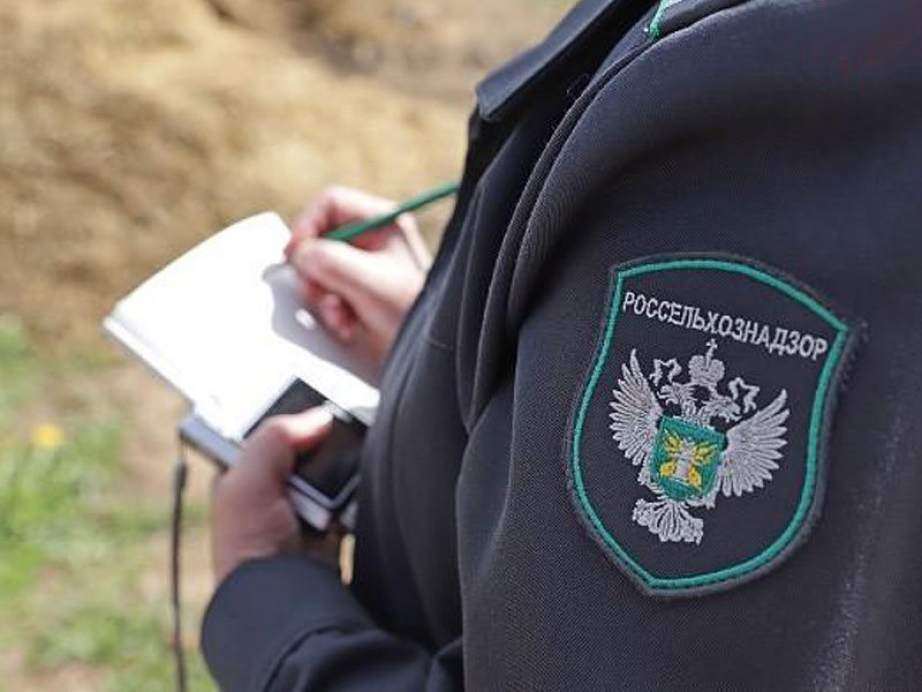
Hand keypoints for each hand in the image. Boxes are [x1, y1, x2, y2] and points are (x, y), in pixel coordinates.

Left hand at [210, 408, 337, 584]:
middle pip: (304, 450)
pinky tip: (350, 494)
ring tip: (342, 469)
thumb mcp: (248, 481)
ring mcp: (302, 512)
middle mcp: (271, 493)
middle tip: (332, 434)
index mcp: (242, 478)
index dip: (287, 419)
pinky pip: (349, 499)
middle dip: (319, 444)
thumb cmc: (250, 547)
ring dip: (338, 471)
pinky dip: (353, 495)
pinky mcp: (330, 528)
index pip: (268, 434)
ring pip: (329, 473)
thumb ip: (276, 437)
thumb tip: (318, 417)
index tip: (312, 403)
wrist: (283, 599)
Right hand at [286, 187, 430, 372]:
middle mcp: (374, 239)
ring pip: (322, 270)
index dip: (307, 225)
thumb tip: (300, 254)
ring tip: (341, 317)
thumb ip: (329, 261)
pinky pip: (331, 293)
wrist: (434, 348)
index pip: (330, 204)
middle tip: (318, 293)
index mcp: (382, 222)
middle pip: (321, 240)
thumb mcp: (368, 281)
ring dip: (324, 298)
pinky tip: (348, 326)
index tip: (295, 253)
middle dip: (316, 272)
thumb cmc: (415, 309)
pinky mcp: (362, 292)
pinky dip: (333, 312)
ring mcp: (367, 266)